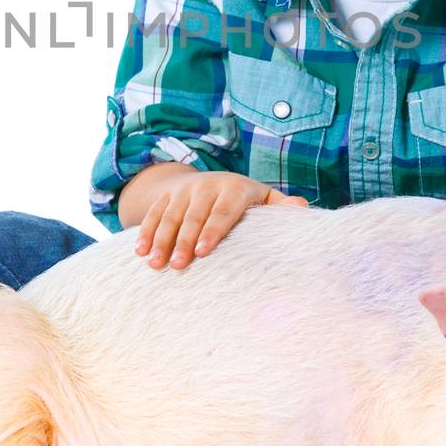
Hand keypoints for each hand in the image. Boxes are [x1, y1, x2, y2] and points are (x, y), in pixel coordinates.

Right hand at [134, 171, 308, 270]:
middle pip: (193, 216)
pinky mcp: (166, 197)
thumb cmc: (243, 199)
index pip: (222, 211)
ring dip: (160, 240)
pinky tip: (140, 252)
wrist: (208, 180)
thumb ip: (281, 206)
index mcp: (233, 188)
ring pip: (170, 216)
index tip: (203, 252)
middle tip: (178, 265)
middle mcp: (206, 186)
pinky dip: (145, 232)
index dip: (212, 231)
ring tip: (155, 263)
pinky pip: (153, 214)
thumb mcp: (263, 198)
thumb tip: (304, 209)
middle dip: (183, 240)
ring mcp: (183, 191)